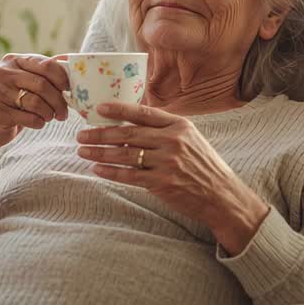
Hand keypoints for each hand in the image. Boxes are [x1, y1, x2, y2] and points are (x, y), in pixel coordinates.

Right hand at [0, 53, 69, 186]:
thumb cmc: (12, 101)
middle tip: (63, 113)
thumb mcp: (23, 81)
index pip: (45, 65)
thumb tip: (72, 66)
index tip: (69, 90)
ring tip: (49, 117)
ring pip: (36, 103)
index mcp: (12, 61)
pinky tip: (37, 123)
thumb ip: (42, 73)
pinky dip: (38, 122)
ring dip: (49, 113)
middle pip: (42, 85)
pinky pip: (29, 118)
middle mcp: (3, 73)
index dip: (62, 78)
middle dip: (58, 101)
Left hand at [75, 102, 270, 254]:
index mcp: (180, 125)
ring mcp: (168, 162)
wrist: (222, 196)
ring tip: (82, 151)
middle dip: (101, 133)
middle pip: (128, 133)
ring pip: (125, 155)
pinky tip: (97, 169)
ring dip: (100, 153)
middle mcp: (173, 141)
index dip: (119, 109)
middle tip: (81, 134)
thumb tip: (130, 127)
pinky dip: (111, 172)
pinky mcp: (162, 182)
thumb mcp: (190, 140)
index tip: (98, 108)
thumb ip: (165, 131)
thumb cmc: (203, 166)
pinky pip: (129, 176)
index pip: (143, 112)